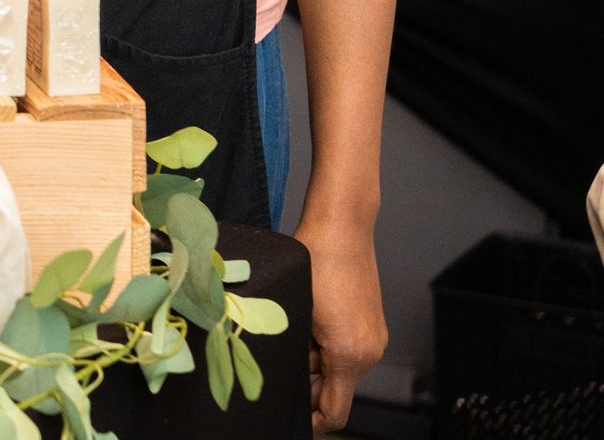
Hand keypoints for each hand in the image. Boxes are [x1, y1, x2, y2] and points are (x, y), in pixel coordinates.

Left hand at [293, 213, 386, 430]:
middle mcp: (369, 352)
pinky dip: (324, 344)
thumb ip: (297, 351)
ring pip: (337, 367)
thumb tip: (289, 372)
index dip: (312, 420)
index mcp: (350, 356)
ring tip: (289, 331)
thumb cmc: (315, 263)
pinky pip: (345, 347)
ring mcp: (373, 337)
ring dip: (313, 359)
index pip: (335, 411)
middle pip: (334, 389)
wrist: (342, 228)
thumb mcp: (295, 311)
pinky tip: (305, 320)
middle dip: (306, 384)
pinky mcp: (371, 322)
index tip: (291, 418)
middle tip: (276, 365)